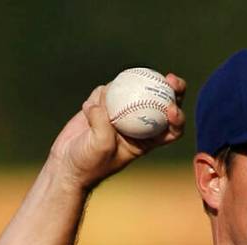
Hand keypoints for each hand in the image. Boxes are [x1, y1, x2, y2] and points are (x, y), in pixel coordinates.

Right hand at [48, 72, 186, 190]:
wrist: (67, 163)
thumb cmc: (89, 162)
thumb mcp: (101, 146)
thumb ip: (104, 124)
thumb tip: (102, 104)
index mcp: (147, 141)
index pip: (172, 129)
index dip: (178, 117)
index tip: (171, 108)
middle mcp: (138, 125)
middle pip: (162, 103)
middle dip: (172, 88)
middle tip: (169, 78)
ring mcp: (122, 112)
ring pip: (132, 90)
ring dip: (124, 89)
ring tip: (110, 93)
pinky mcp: (104, 105)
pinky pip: (106, 91)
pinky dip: (98, 95)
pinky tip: (88, 108)